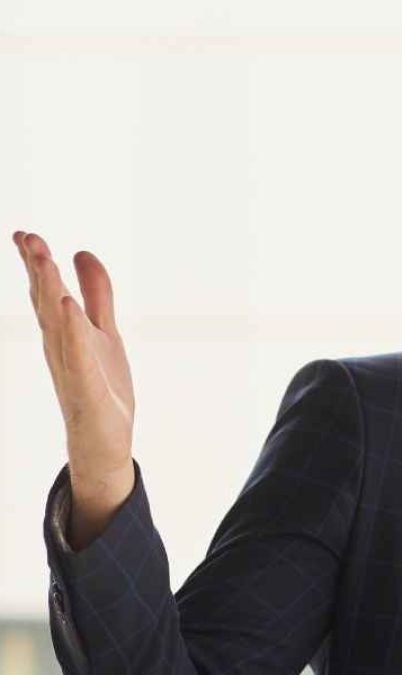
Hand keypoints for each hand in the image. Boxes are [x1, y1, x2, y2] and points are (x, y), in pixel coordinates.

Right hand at [15, 232, 134, 535]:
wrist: (104, 441)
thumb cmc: (102, 386)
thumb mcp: (103, 331)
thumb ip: (97, 294)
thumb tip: (82, 252)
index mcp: (63, 331)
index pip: (46, 291)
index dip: (36, 263)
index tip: (24, 233)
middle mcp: (61, 347)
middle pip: (46, 302)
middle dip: (37, 269)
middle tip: (26, 237)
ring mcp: (72, 367)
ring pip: (59, 324)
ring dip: (50, 292)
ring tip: (46, 260)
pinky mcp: (87, 389)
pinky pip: (79, 358)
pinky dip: (74, 333)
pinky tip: (70, 308)